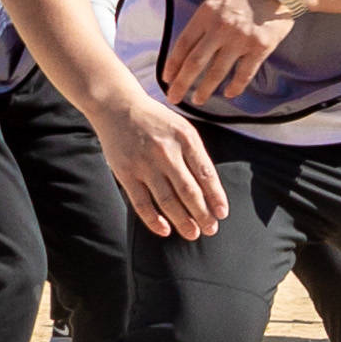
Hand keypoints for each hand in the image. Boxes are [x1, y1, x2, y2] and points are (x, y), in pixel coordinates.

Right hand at [93, 78, 229, 241]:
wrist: (118, 107)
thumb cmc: (156, 121)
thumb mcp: (182, 129)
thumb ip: (195, 155)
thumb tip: (210, 189)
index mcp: (186, 139)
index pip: (206, 174)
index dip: (216, 197)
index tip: (222, 213)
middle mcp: (166, 151)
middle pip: (189, 191)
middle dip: (203, 214)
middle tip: (212, 229)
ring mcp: (144, 163)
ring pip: (167, 200)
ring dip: (182, 221)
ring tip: (193, 234)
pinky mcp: (126, 173)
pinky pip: (141, 202)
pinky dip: (153, 220)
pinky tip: (165, 230)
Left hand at [162, 0, 299, 107]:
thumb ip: (205, 17)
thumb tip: (192, 41)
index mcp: (207, 14)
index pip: (183, 44)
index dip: (172, 64)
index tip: (167, 78)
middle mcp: (220, 28)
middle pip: (195, 62)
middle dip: (181, 83)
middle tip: (173, 98)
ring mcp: (241, 39)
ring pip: (217, 71)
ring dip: (205, 89)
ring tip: (198, 100)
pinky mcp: (261, 47)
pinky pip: (244, 73)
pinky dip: (236, 86)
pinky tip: (230, 93)